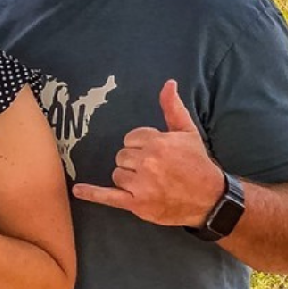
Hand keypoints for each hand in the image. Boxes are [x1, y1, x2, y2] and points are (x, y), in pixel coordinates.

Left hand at [73, 80, 223, 225]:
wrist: (210, 198)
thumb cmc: (198, 163)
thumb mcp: (188, 132)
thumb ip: (173, 108)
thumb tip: (168, 83)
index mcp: (157, 142)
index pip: (130, 139)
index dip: (141, 146)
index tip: (156, 154)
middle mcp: (148, 162)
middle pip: (122, 156)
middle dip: (135, 162)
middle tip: (155, 170)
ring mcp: (141, 185)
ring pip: (117, 174)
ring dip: (128, 179)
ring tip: (150, 183)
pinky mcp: (137, 204)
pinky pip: (108, 197)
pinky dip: (92, 193)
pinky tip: (78, 190)